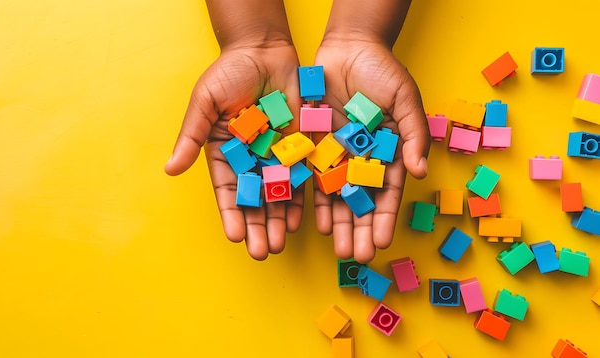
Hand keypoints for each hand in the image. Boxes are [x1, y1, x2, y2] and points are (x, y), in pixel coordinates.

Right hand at [164, 43, 303, 259]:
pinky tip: (301, 220)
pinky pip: (301, 176)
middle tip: (262, 252)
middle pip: (254, 200)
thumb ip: (191, 137)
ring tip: (280, 245)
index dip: (231, 214)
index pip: (228, 191)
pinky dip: (300, 198)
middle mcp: (251, 160)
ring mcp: (276, 154)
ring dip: (278, 221)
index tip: (234, 237)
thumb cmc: (229, 73)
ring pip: (278, 194)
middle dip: (257, 227)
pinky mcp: (300, 145)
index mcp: (225, 153)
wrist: (264, 50)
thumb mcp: (205, 103)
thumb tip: (170, 169)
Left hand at [313, 36, 429, 262]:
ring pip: (337, 196)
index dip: (383, 218)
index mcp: (388, 153)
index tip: (380, 242)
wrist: (349, 48)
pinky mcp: (315, 146)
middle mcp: (363, 160)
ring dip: (338, 223)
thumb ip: (414, 135)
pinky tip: (316, 223)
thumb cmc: (383, 72)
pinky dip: (315, 200)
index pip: (387, 193)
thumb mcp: (406, 99)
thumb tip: (419, 172)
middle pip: (361, 202)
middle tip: (356, 257)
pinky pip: (313, 178)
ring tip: (337, 249)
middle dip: (359, 230)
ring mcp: (338, 155)